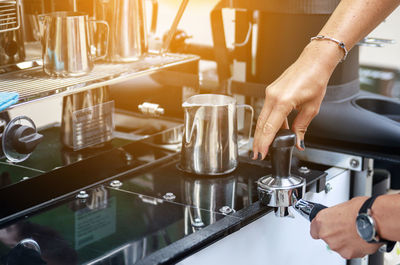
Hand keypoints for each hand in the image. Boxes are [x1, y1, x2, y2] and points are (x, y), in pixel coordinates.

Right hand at [252, 41, 340, 159]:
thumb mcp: (312, 108)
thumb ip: (301, 127)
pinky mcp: (271, 92)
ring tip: (264, 146)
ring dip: (262, 133)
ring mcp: (270, 93)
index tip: (262, 153)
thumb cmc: (315, 79)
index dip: (264, 143)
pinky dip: (268, 122)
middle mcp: (273, 96)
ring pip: (262, 118)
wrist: (314, 62)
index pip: (269, 127)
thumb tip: (298, 141)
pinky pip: (266, 110)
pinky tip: (274, 130)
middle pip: (261, 124)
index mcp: (283, 101)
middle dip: (258, 141)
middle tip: (258, 154)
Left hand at [310, 197, 381, 258]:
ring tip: (355, 232)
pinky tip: (359, 238)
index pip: (314, 229)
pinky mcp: (347, 253)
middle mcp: (326, 234)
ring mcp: (336, 245)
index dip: (321, 228)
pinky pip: (348, 251)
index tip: (326, 227)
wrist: (375, 220)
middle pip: (326, 237)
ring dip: (344, 240)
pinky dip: (353, 247)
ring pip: (337, 245)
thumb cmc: (361, 209)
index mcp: (322, 221)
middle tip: (345, 227)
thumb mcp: (342, 206)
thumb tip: (336, 217)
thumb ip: (334, 216)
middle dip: (335, 233)